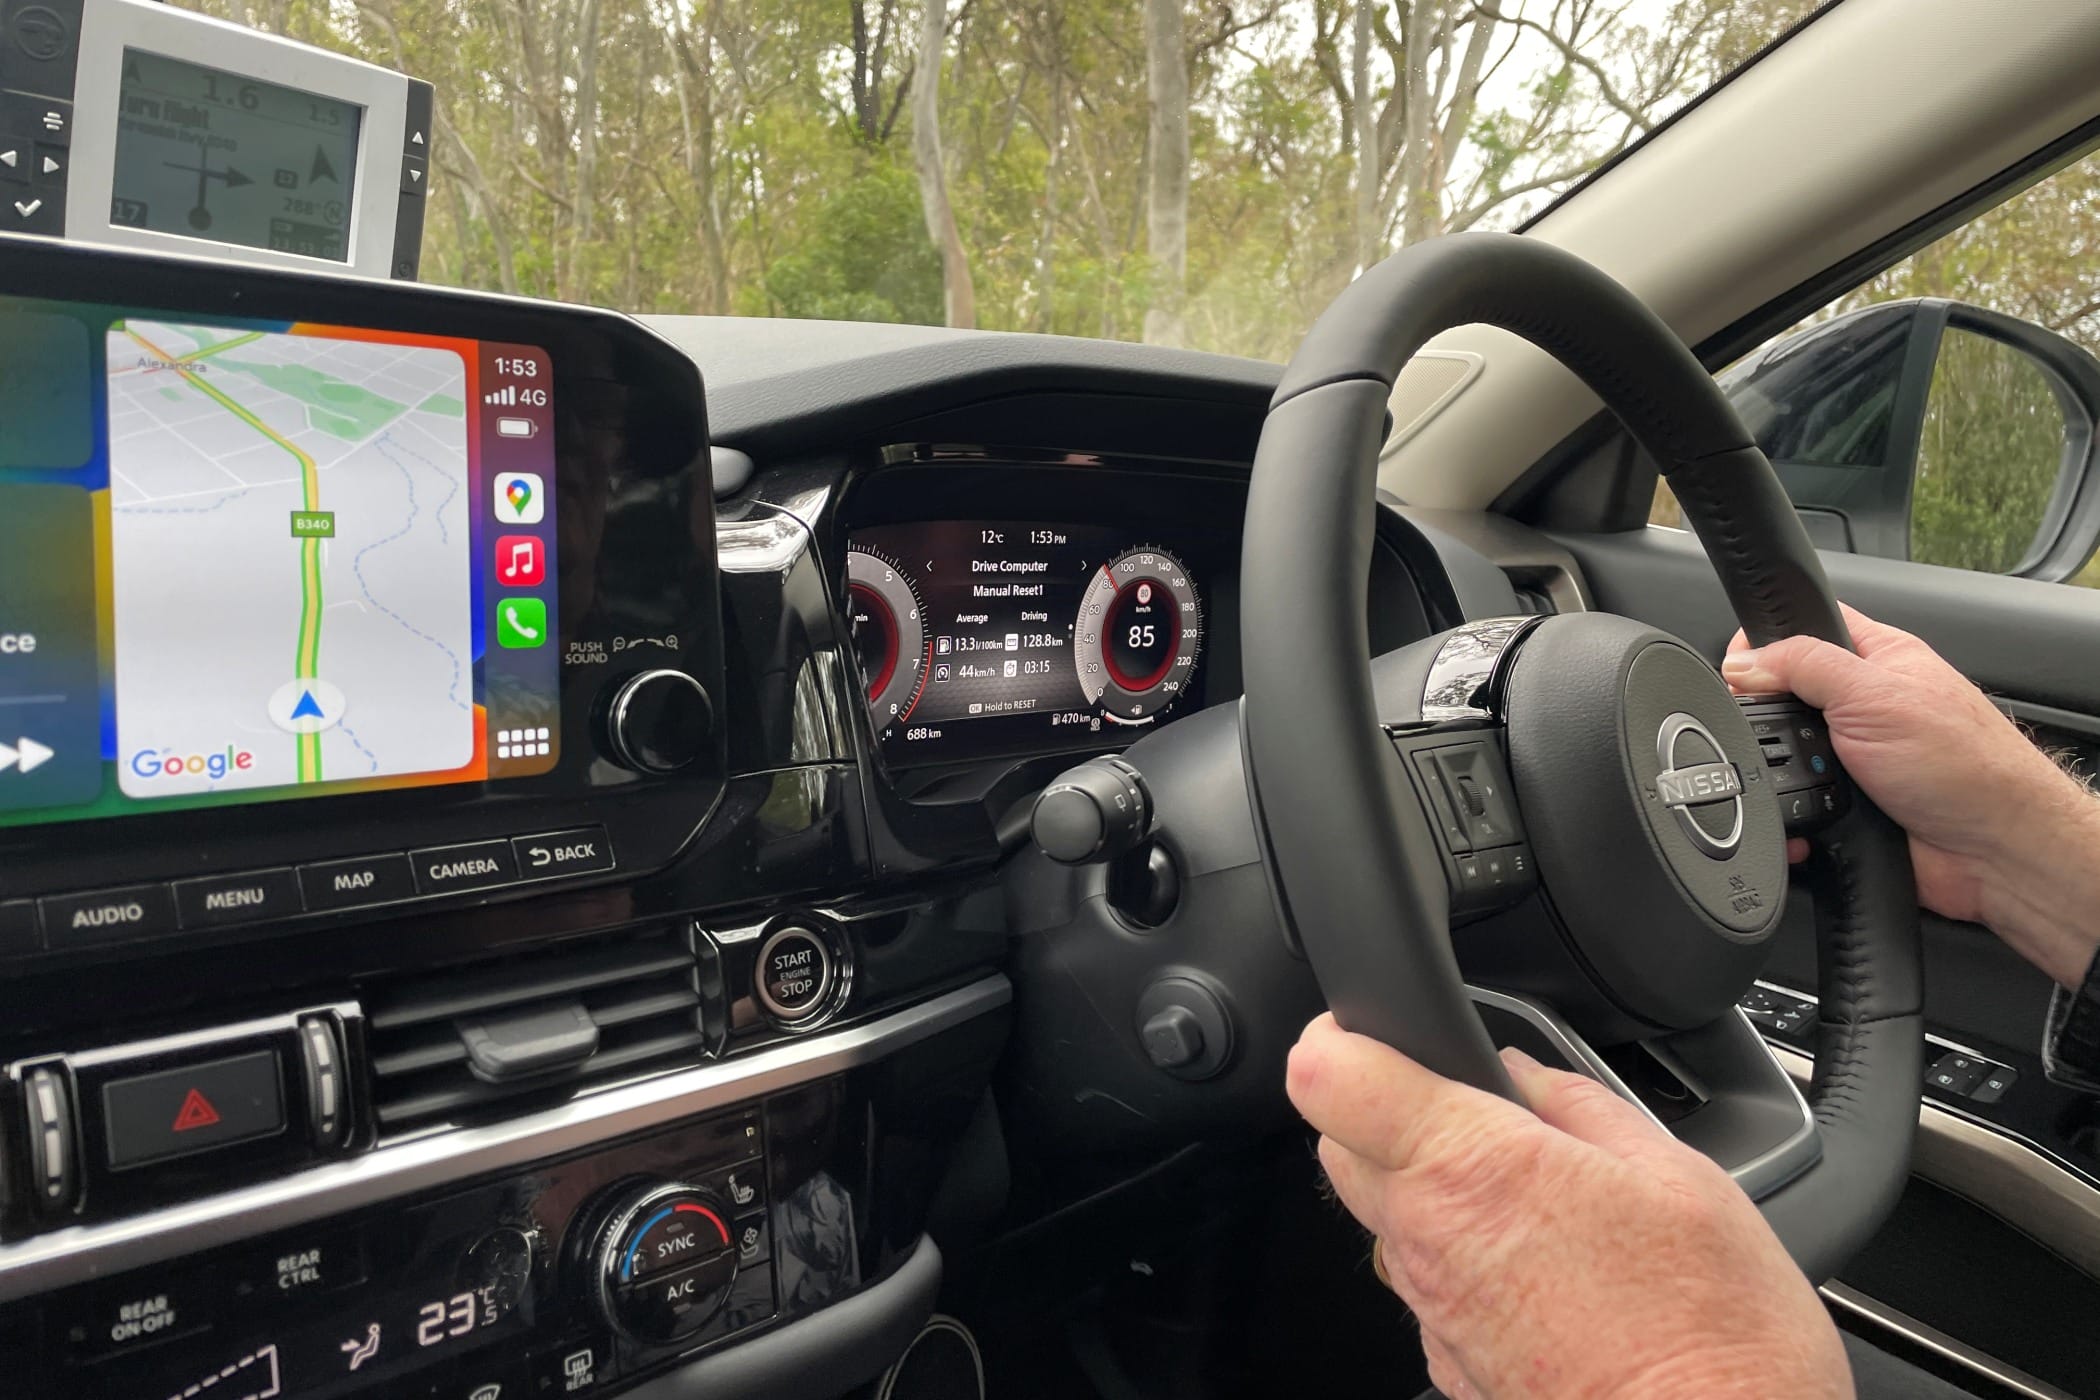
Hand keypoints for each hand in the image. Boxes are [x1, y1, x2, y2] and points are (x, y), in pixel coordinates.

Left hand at [1287, 1015, 1850, 1398]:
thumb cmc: (1712, 1333)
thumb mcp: (1676, 1174)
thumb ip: (1579, 1104)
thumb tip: (1525, 1073)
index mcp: (1470, 1164)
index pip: (1328, 1077)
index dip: (1339, 1037)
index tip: (1367, 1027)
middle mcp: (1427, 1238)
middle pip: (1342, 1146)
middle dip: (1382, 1112)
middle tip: (1468, 1110)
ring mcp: (1432, 1311)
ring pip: (1386, 1219)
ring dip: (1428, 1191)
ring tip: (1530, 1197)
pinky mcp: (1450, 1365)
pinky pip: (1428, 1288)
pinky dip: (1460, 1263)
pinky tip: (1538, 1268)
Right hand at [1720, 604, 2099, 986]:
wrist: (1995, 851)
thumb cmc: (1968, 766)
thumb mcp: (1875, 694)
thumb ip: (1804, 666)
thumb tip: (1744, 661)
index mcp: (1878, 660)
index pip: (1807, 627)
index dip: (1765, 640)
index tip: (1738, 667)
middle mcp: (1864, 707)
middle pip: (1783, 697)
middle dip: (1767, 719)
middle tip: (1776, 730)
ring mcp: (1853, 759)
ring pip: (1783, 758)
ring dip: (1781, 775)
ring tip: (1803, 780)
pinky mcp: (1844, 807)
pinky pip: (1793, 809)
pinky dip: (1789, 818)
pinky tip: (1802, 818)